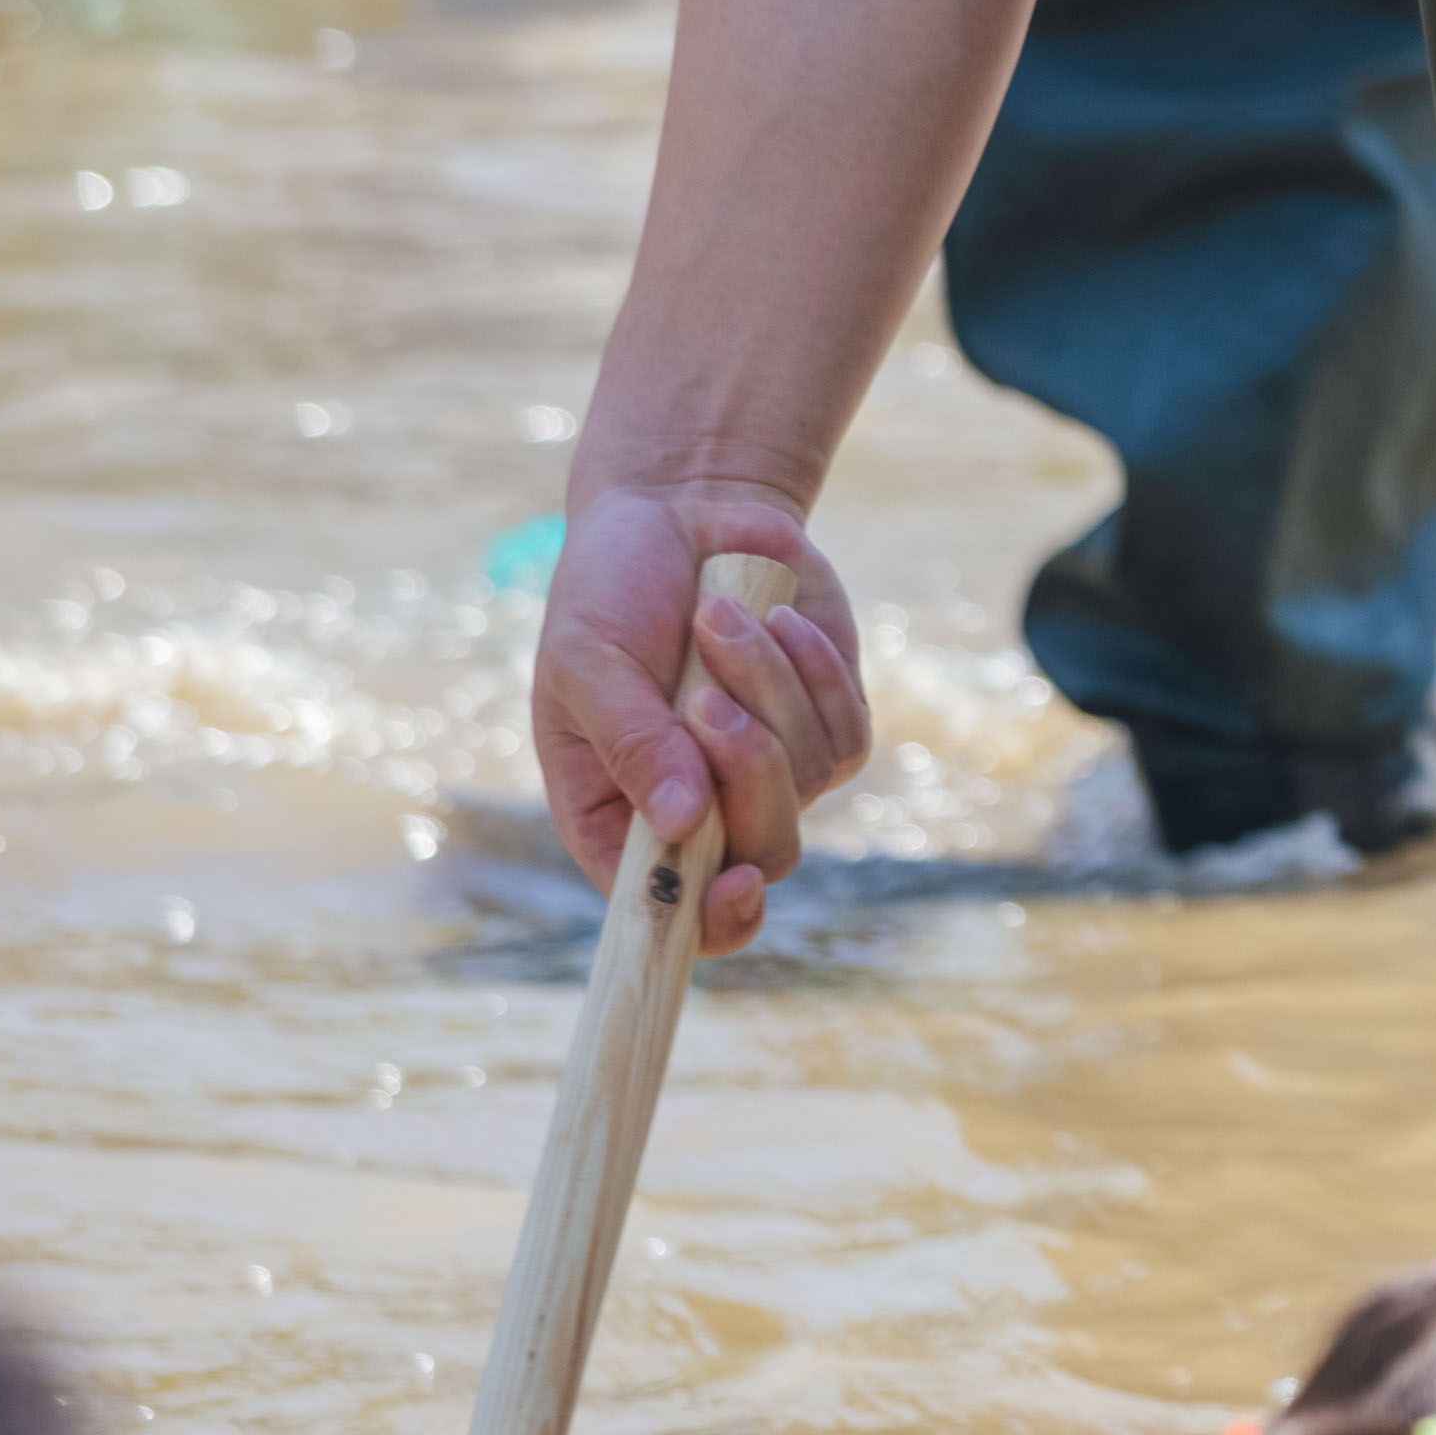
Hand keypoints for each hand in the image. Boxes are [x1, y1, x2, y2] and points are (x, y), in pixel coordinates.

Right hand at [530, 483, 875, 952]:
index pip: (673, 913)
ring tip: (719, 617)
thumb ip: (631, 745)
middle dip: (747, 773)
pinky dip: (811, 670)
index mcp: (618, 819)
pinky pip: (847, 730)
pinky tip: (774, 616)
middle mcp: (698, 812)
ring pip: (807, 780)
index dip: (709, 920)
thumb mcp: (588, 662)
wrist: (681, 514)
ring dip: (766, 691)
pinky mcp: (827, 724)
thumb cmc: (610, 593)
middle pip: (764, 850)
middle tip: (704, 699)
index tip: (734, 883)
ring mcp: (772, 771)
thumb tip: (682, 827)